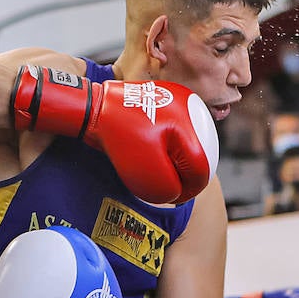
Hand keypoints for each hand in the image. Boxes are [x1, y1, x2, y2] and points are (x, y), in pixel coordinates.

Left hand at [11, 66, 217, 203]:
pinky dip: (172, 144)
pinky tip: (157, 150)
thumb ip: (168, 186)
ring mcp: (181, 102)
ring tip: (162, 168)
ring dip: (179, 159)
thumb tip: (177, 192)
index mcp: (189, 127)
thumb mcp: (144, 170)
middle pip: (200, 154)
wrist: (96, 108)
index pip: (203, 168)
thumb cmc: (118, 137)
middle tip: (170, 186)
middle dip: (186, 174)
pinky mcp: (170, 100)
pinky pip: (179, 129)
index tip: (176, 197)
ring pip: (190, 142)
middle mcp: (191, 109)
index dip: (190, 189)